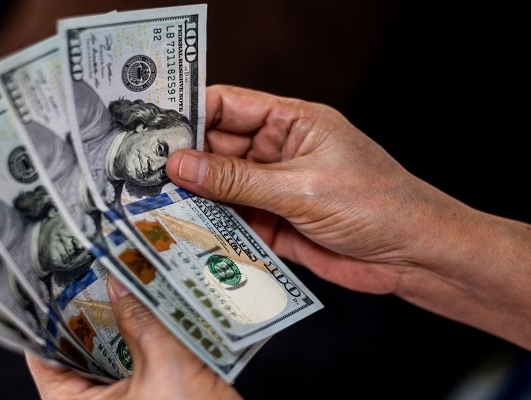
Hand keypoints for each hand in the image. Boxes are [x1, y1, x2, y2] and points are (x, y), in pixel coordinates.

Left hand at [25, 276, 241, 399]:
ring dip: (118, 325)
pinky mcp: (146, 399)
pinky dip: (140, 340)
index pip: (43, 359)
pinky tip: (150, 313)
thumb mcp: (167, 367)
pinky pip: (133, 365)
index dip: (48, 320)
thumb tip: (123, 282)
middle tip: (95, 277)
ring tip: (122, 288)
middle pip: (78, 352)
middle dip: (89, 314)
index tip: (56, 285)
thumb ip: (143, 319)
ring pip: (108, 357)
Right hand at [166, 85, 530, 349]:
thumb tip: (182, 164)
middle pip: (218, 150)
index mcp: (292, 122)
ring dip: (194, 199)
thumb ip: (237, 179)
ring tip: (155, 207)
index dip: (190, 113)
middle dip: (184, 162)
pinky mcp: (274, 225)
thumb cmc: (379, 204)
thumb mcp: (301, 187)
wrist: (414, 256)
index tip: (153, 127)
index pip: (230, 106)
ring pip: (221, 189)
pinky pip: (233, 223)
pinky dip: (212, 229)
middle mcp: (279, 152)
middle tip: (145, 176)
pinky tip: (188, 233)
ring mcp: (274, 190)